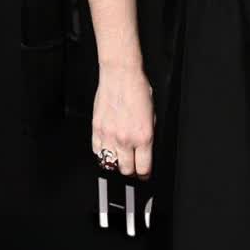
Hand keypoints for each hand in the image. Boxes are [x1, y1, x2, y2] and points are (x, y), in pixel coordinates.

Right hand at [92, 63, 154, 177]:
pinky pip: (97, 150)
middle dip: (131, 170)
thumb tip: (145, 148)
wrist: (121, 75)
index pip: (143, 167)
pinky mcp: (96, 129)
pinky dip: (102, 153)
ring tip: (120, 158)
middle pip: (126, 169)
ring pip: (109, 163)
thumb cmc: (138, 90)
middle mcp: (125, 139)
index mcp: (143, 137)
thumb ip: (148, 135)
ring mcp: (109, 135)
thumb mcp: (152, 116)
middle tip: (133, 167)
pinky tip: (108, 148)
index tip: (144, 173)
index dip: (145, 173)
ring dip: (115, 163)